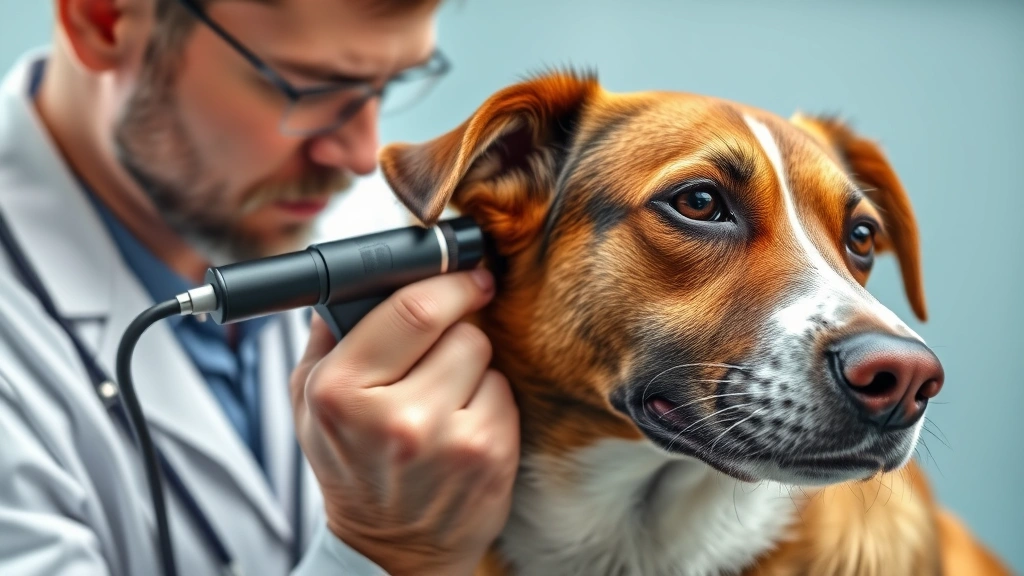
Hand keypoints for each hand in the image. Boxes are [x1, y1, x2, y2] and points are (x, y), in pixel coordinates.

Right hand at [290, 268, 519, 575]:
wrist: (390, 550)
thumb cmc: (352, 469)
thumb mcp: (308, 407)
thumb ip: (326, 338)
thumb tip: (352, 284)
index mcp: (340, 393)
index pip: (411, 309)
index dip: (448, 282)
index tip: (466, 274)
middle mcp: (395, 417)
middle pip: (458, 329)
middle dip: (456, 330)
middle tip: (442, 351)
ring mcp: (448, 440)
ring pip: (485, 357)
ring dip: (471, 368)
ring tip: (444, 399)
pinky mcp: (489, 456)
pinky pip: (504, 393)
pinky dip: (489, 401)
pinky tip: (463, 426)